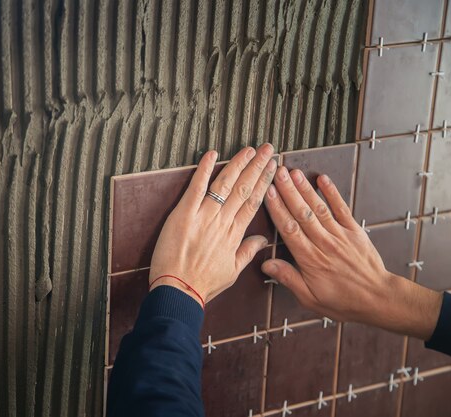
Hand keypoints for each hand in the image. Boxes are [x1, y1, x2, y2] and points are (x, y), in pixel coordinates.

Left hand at [149, 144, 277, 306]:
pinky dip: (204, 169)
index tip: (272, 168)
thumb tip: (263, 241)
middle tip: (268, 150)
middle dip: (257, 167)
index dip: (264, 183)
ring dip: (238, 164)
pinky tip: (212, 154)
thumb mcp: (231, 272)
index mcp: (234, 235)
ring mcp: (204, 217)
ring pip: (225, 184)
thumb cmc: (202, 285)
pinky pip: (197, 187)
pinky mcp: (184, 214)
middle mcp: (223, 222)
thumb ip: (248, 253)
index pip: (254, 202)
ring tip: (250, 149)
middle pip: (244, 189)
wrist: (178, 291)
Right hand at [262, 167, 441, 339]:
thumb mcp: (309, 298)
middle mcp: (323, 243)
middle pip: (302, 213)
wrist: (378, 299)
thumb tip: (266, 264)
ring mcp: (340, 235)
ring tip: (293, 172)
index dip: (277, 209)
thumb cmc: (342, 301)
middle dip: (288, 191)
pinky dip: (332, 192)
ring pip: (318, 208)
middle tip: (277, 173)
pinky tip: (322, 179)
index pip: (289, 229)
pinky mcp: (354, 231)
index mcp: (310, 259)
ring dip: (304, 188)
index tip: (268, 192)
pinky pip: (341, 208)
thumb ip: (288, 278)